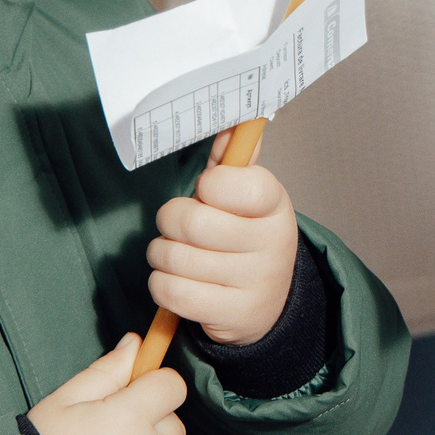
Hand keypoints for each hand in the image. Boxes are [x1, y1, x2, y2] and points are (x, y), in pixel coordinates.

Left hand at [148, 142, 299, 346]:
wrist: (265, 302)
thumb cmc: (242, 237)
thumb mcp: (244, 195)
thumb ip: (232, 157)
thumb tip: (230, 119)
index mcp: (274, 204)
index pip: (236, 183)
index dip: (209, 186)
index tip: (208, 192)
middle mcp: (271, 244)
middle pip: (192, 222)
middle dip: (168, 220)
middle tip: (174, 225)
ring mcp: (255, 282)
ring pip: (175, 258)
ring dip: (161, 254)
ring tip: (174, 253)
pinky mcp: (233, 315)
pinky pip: (172, 292)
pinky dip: (160, 284)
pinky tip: (174, 279)